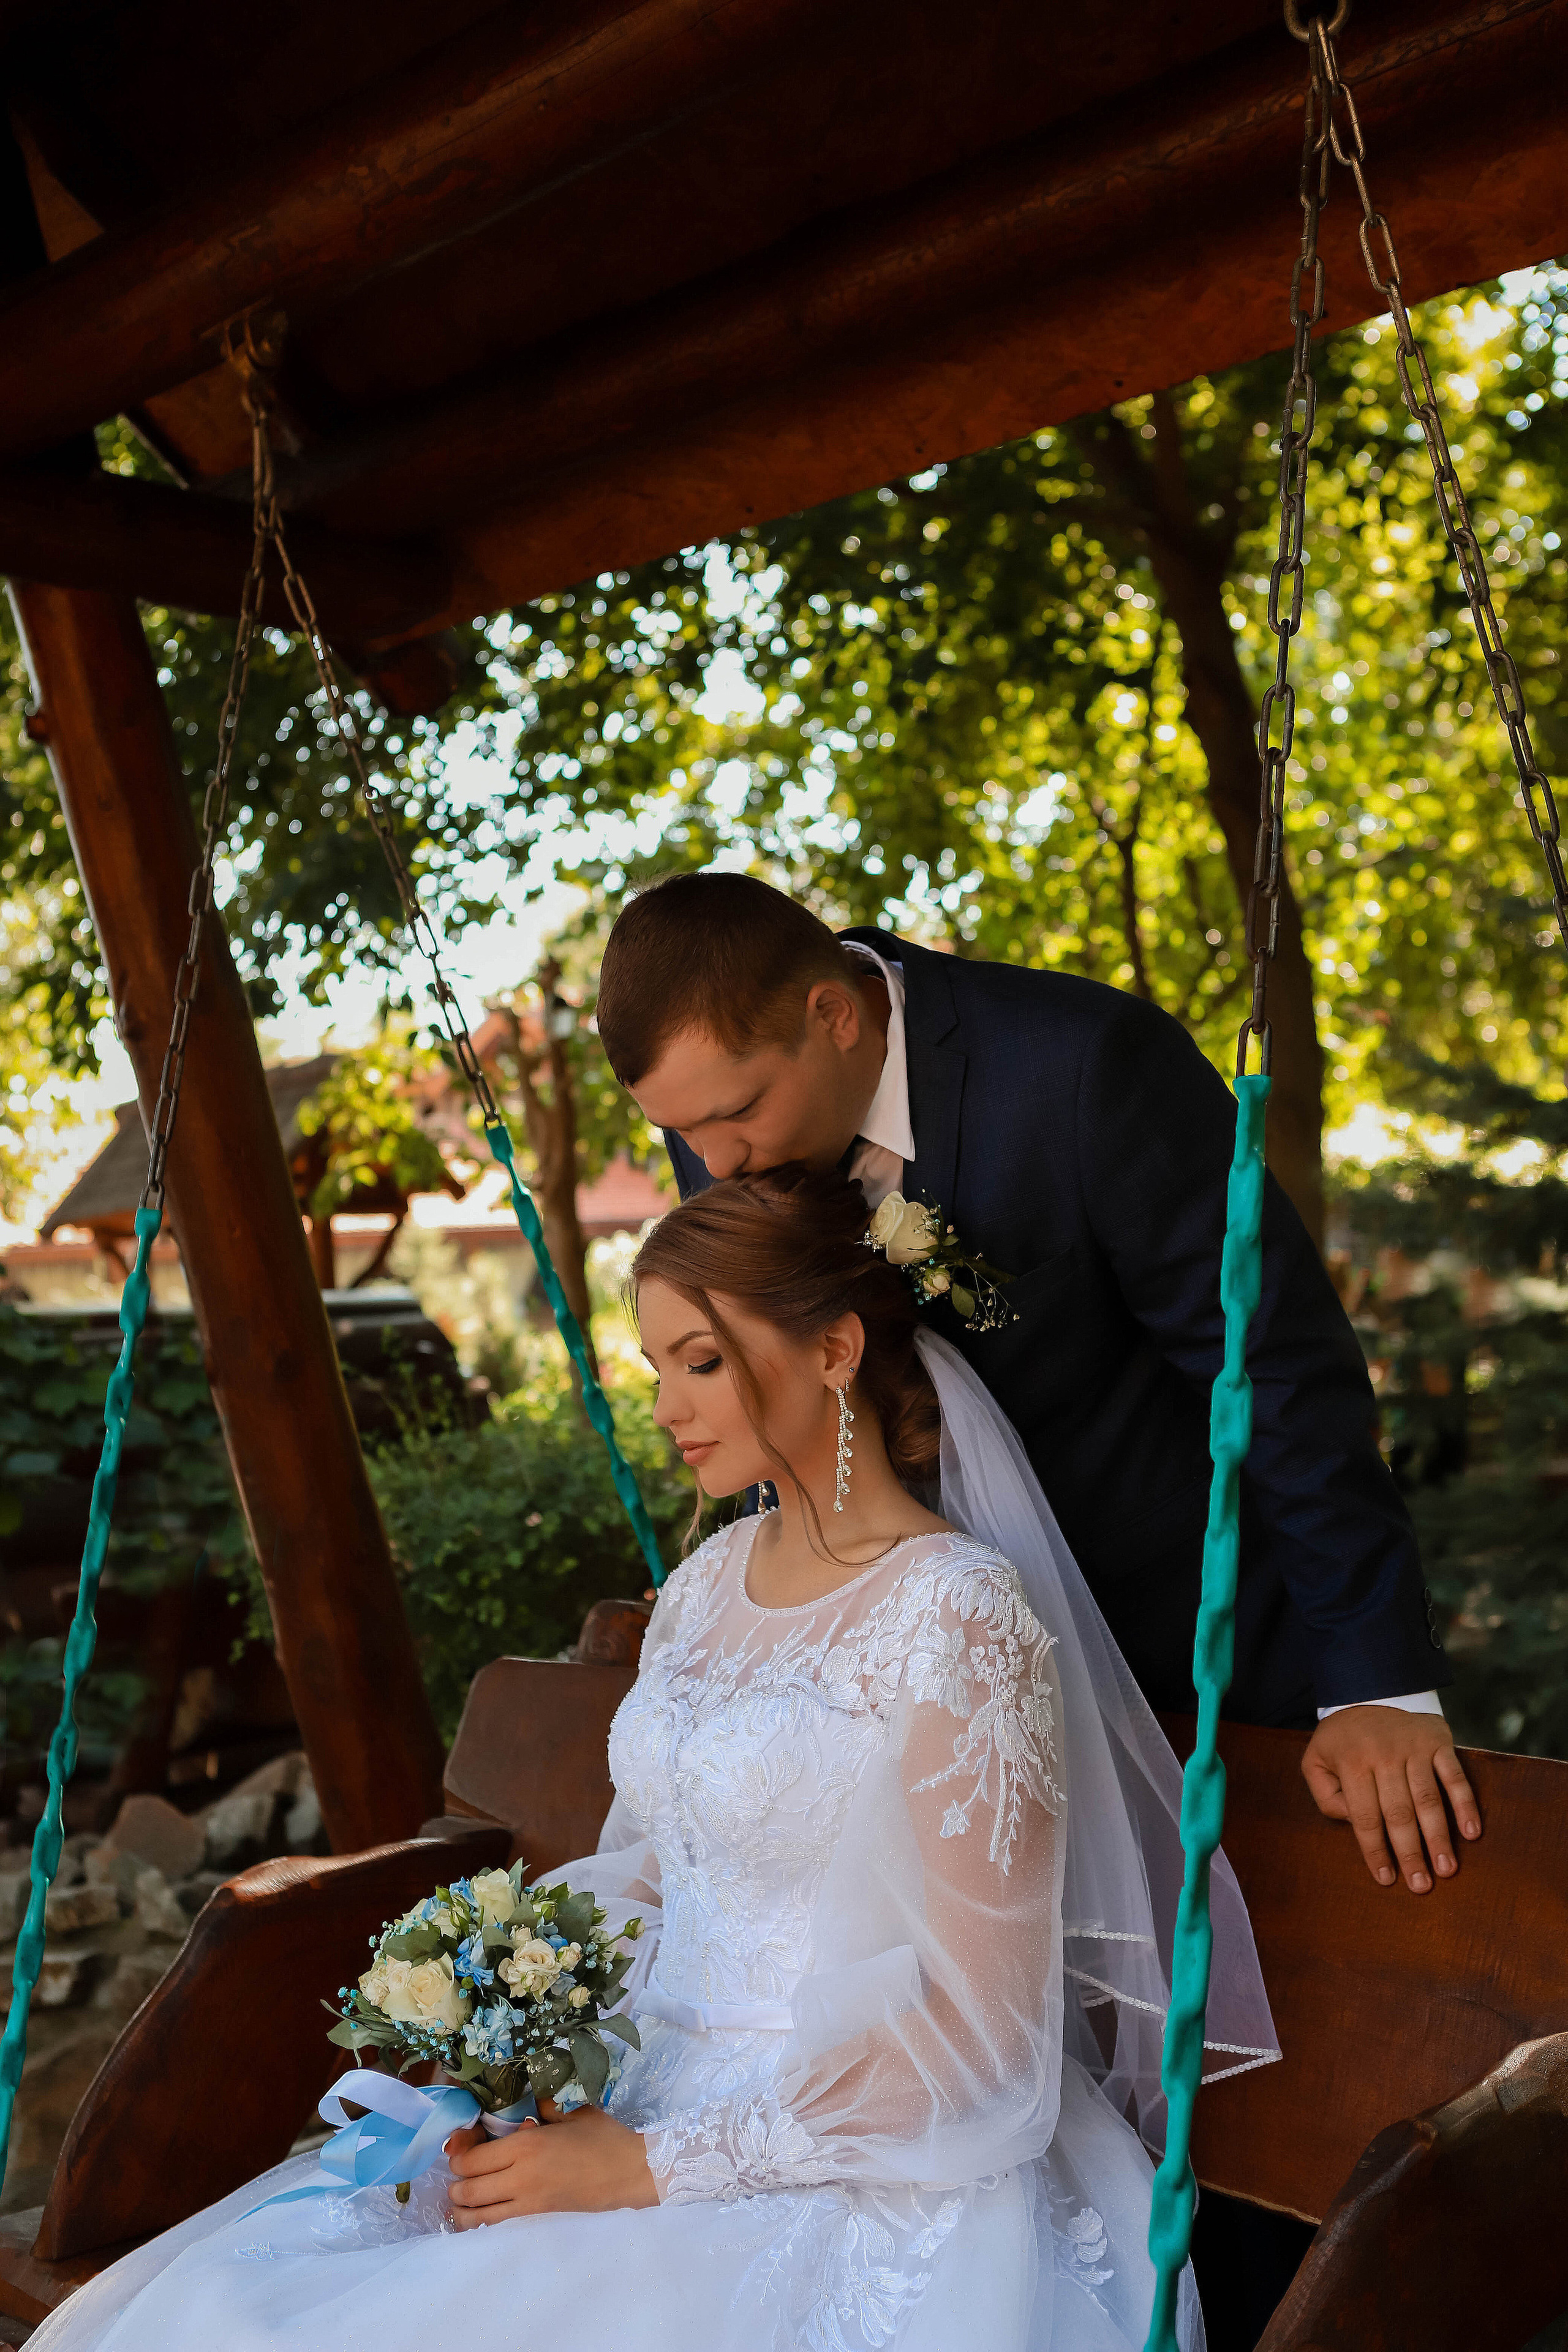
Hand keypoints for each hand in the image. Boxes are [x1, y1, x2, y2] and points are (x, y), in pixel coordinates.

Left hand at [445, 2102, 656, 2227]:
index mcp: (526, 2145)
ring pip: (476, 2214)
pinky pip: (495, 2226)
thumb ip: (541, 2105)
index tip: (462, 2146)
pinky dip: (478, 2223)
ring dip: (461, 2207)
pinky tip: (477, 2216)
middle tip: (460, 2173)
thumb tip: (521, 2102)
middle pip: (467, 2187)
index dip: (459, 2153)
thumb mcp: (571, 2112)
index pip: (472, 2158)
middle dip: (456, 2182)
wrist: (630, 2172)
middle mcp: (520, 2176)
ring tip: (460, 2200)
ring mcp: (527, 2202)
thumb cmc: (602, 2137)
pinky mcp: (537, 2219)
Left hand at [1301, 1705, 1480, 1892]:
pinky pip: (1454, 1775)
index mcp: (1352, 1762)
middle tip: (1422, 1886)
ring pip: (1428, 1798)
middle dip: (1410, 1853)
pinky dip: (1465, 1804)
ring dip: (1439, 1837)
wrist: (1368, 1695)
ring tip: (1446, 1869)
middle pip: (1399, 1813)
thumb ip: (1327, 1797)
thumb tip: (1357, 1826)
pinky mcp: (1436, 1740)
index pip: (1365, 1817)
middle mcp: (1383, 1753)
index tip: (1387, 1879)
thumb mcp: (1316, 1762)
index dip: (1376, 1851)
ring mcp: (1413, 1746)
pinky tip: (1471, 1832)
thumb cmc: (1341, 1741)